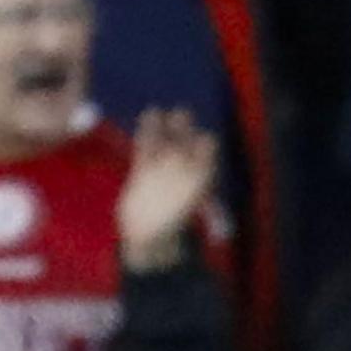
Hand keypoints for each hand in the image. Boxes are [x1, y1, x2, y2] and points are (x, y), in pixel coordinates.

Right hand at [115, 107, 220, 273]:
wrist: (146, 238)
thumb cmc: (171, 227)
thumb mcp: (186, 207)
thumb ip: (193, 188)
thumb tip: (200, 173)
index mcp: (199, 175)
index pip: (206, 150)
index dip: (204, 144)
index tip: (201, 142)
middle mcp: (183, 168)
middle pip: (186, 140)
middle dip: (183, 128)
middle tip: (180, 116)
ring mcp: (163, 168)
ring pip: (165, 140)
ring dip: (163, 126)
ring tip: (157, 112)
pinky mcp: (143, 169)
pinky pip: (146, 146)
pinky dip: (146, 132)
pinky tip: (147, 116)